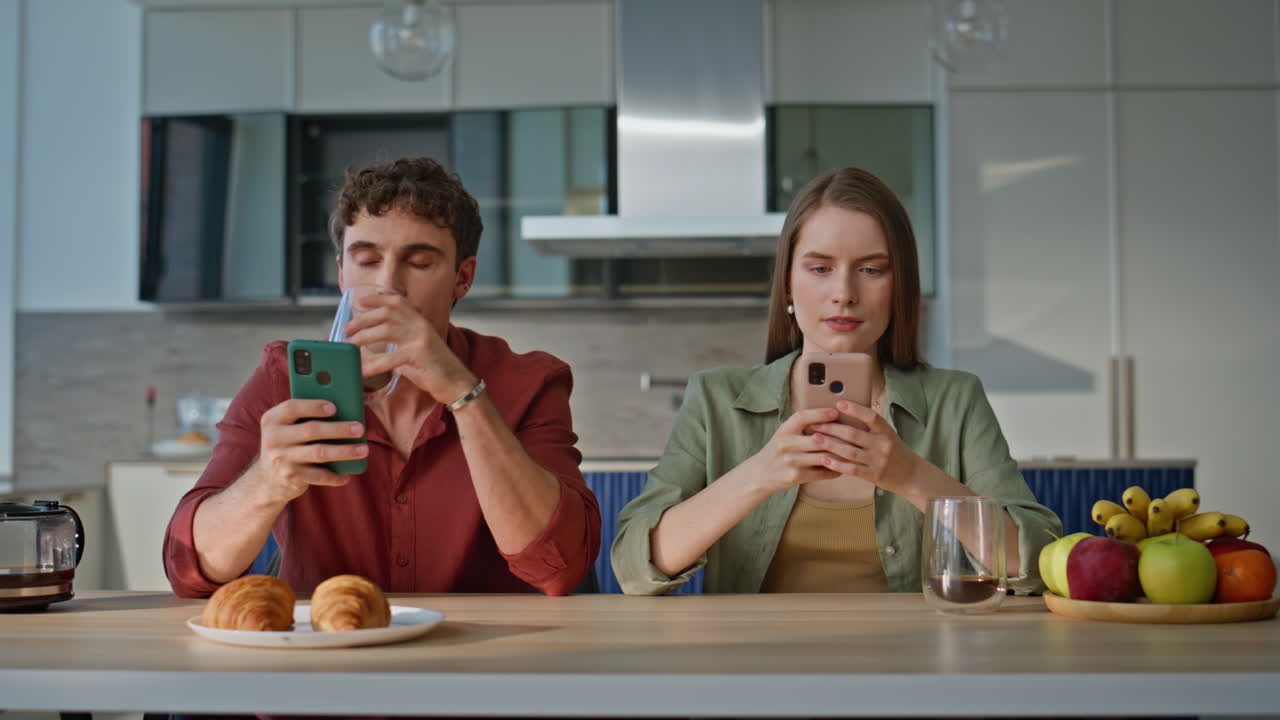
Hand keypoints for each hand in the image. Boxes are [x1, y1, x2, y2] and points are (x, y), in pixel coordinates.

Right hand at [247, 399, 366, 505]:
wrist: (267, 480)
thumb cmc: (289, 444)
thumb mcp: (288, 428)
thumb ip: (307, 416)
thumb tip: (346, 408)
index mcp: (272, 419)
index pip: (292, 407)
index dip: (313, 406)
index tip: (334, 407)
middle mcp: (273, 437)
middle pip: (311, 430)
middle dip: (339, 429)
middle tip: (360, 429)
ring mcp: (281, 458)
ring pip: (319, 453)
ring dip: (344, 451)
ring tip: (364, 449)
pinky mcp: (290, 476)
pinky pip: (318, 475)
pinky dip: (335, 476)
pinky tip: (348, 475)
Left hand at [341, 293, 475, 403]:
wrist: (457, 383)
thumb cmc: (433, 368)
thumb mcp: (414, 348)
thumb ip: (397, 343)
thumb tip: (371, 346)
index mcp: (420, 321)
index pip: (397, 301)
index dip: (377, 298)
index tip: (360, 301)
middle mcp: (420, 325)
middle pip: (387, 313)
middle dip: (363, 319)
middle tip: (346, 329)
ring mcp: (421, 338)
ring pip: (386, 330)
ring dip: (363, 337)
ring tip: (348, 346)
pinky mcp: (420, 355)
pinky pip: (392, 358)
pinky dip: (375, 364)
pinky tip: (363, 370)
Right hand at [744, 407, 844, 495]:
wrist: (760, 473)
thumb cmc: (777, 451)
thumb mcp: (784, 434)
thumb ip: (801, 427)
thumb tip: (829, 418)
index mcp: (784, 430)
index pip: (802, 417)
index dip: (820, 414)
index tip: (836, 412)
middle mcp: (786, 444)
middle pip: (818, 438)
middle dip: (837, 437)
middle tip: (854, 435)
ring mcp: (790, 461)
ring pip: (823, 456)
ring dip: (839, 455)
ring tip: (853, 452)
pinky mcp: (795, 476)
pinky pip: (821, 473)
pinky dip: (834, 471)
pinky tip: (842, 468)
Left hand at [807, 400, 922, 495]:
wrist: (912, 475)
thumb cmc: (895, 452)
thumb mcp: (888, 435)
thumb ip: (870, 427)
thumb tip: (847, 413)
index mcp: (886, 432)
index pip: (871, 417)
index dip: (855, 409)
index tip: (839, 404)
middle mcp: (883, 445)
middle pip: (854, 434)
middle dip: (832, 428)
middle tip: (815, 423)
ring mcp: (878, 461)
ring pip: (850, 451)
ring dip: (830, 444)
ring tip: (814, 439)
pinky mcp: (874, 475)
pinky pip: (852, 469)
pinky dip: (837, 464)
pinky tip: (824, 460)